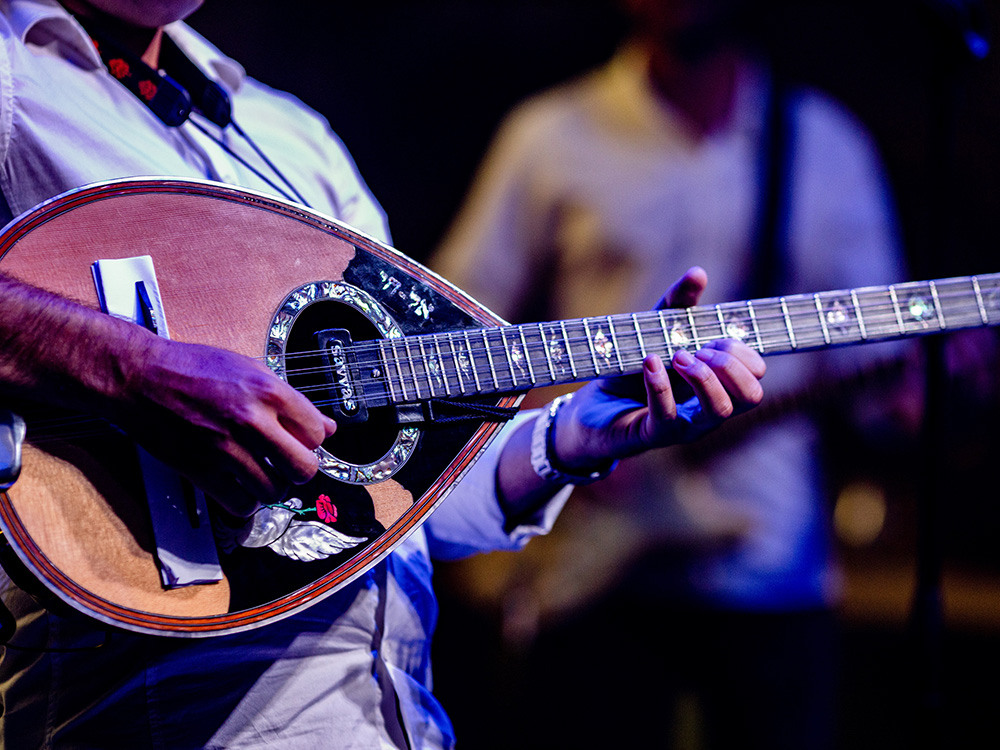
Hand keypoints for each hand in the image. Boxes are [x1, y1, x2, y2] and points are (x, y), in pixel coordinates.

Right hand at [118, 335, 335, 517]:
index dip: (311, 439)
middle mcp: (251, 420)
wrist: (141, 377)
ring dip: (272, 487)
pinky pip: (241, 504)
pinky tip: (239, 486)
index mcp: (268, 390)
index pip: (317, 433)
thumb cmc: (194, 368)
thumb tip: (328, 427)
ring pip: (274, 491)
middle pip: (304, 469)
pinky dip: (245, 502)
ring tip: (261, 474)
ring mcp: (225, 448)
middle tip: (287, 463)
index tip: (298, 438)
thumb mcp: (250, 369)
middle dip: (299, 469)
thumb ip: (291, 400)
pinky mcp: (201, 470)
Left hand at [551, 267, 765, 469]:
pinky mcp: (651, 434)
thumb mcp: (655, 330)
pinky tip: (649, 362)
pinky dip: (660, 385)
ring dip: (704, 378)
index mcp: (716, 385)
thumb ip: (677, 303)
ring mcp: (683, 426)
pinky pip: (667, 416)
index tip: (709, 339)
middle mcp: (707, 409)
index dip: (741, 352)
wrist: (593, 406)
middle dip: (730, 365)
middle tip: (697, 350)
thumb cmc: (632, 370)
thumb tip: (699, 272)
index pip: (756, 374)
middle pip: (751, 396)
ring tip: (677, 357)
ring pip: (720, 411)